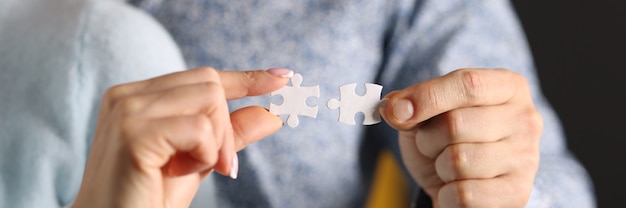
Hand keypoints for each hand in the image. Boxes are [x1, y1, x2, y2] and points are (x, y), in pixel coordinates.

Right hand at [73, 67, 290, 207]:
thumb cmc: (150, 198)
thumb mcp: (200, 160)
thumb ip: (230, 133)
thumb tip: (272, 113)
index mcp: (137, 97)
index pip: (202, 77)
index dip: (245, 78)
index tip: (282, 79)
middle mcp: (127, 95)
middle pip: (209, 83)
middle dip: (226, 126)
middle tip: (223, 166)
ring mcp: (127, 110)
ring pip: (209, 99)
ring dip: (217, 142)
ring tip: (197, 170)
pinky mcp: (133, 133)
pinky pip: (200, 128)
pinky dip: (205, 154)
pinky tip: (182, 172)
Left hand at [380, 69, 541, 206]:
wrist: (462, 184)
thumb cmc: (446, 141)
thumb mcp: (426, 115)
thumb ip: (409, 104)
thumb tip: (394, 108)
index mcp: (508, 87)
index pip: (467, 83)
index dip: (426, 97)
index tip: (396, 111)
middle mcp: (525, 119)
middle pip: (456, 124)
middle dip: (429, 139)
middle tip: (434, 145)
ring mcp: (526, 157)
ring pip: (458, 161)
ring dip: (440, 168)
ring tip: (449, 166)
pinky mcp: (518, 192)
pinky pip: (465, 194)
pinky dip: (448, 195)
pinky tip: (457, 187)